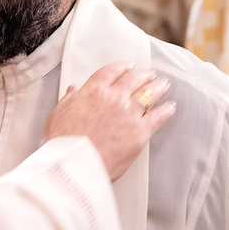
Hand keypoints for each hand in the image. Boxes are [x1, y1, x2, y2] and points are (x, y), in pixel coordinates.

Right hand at [44, 63, 174, 180]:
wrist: (74, 163)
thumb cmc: (62, 142)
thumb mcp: (58, 114)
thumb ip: (69, 100)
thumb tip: (73, 90)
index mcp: (93, 91)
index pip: (111, 72)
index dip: (122, 67)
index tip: (128, 66)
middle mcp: (113, 97)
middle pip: (134, 79)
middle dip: (144, 74)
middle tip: (150, 74)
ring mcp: (129, 113)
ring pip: (148, 94)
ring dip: (158, 87)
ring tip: (163, 85)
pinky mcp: (140, 132)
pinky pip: (157, 117)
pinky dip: (166, 110)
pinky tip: (170, 107)